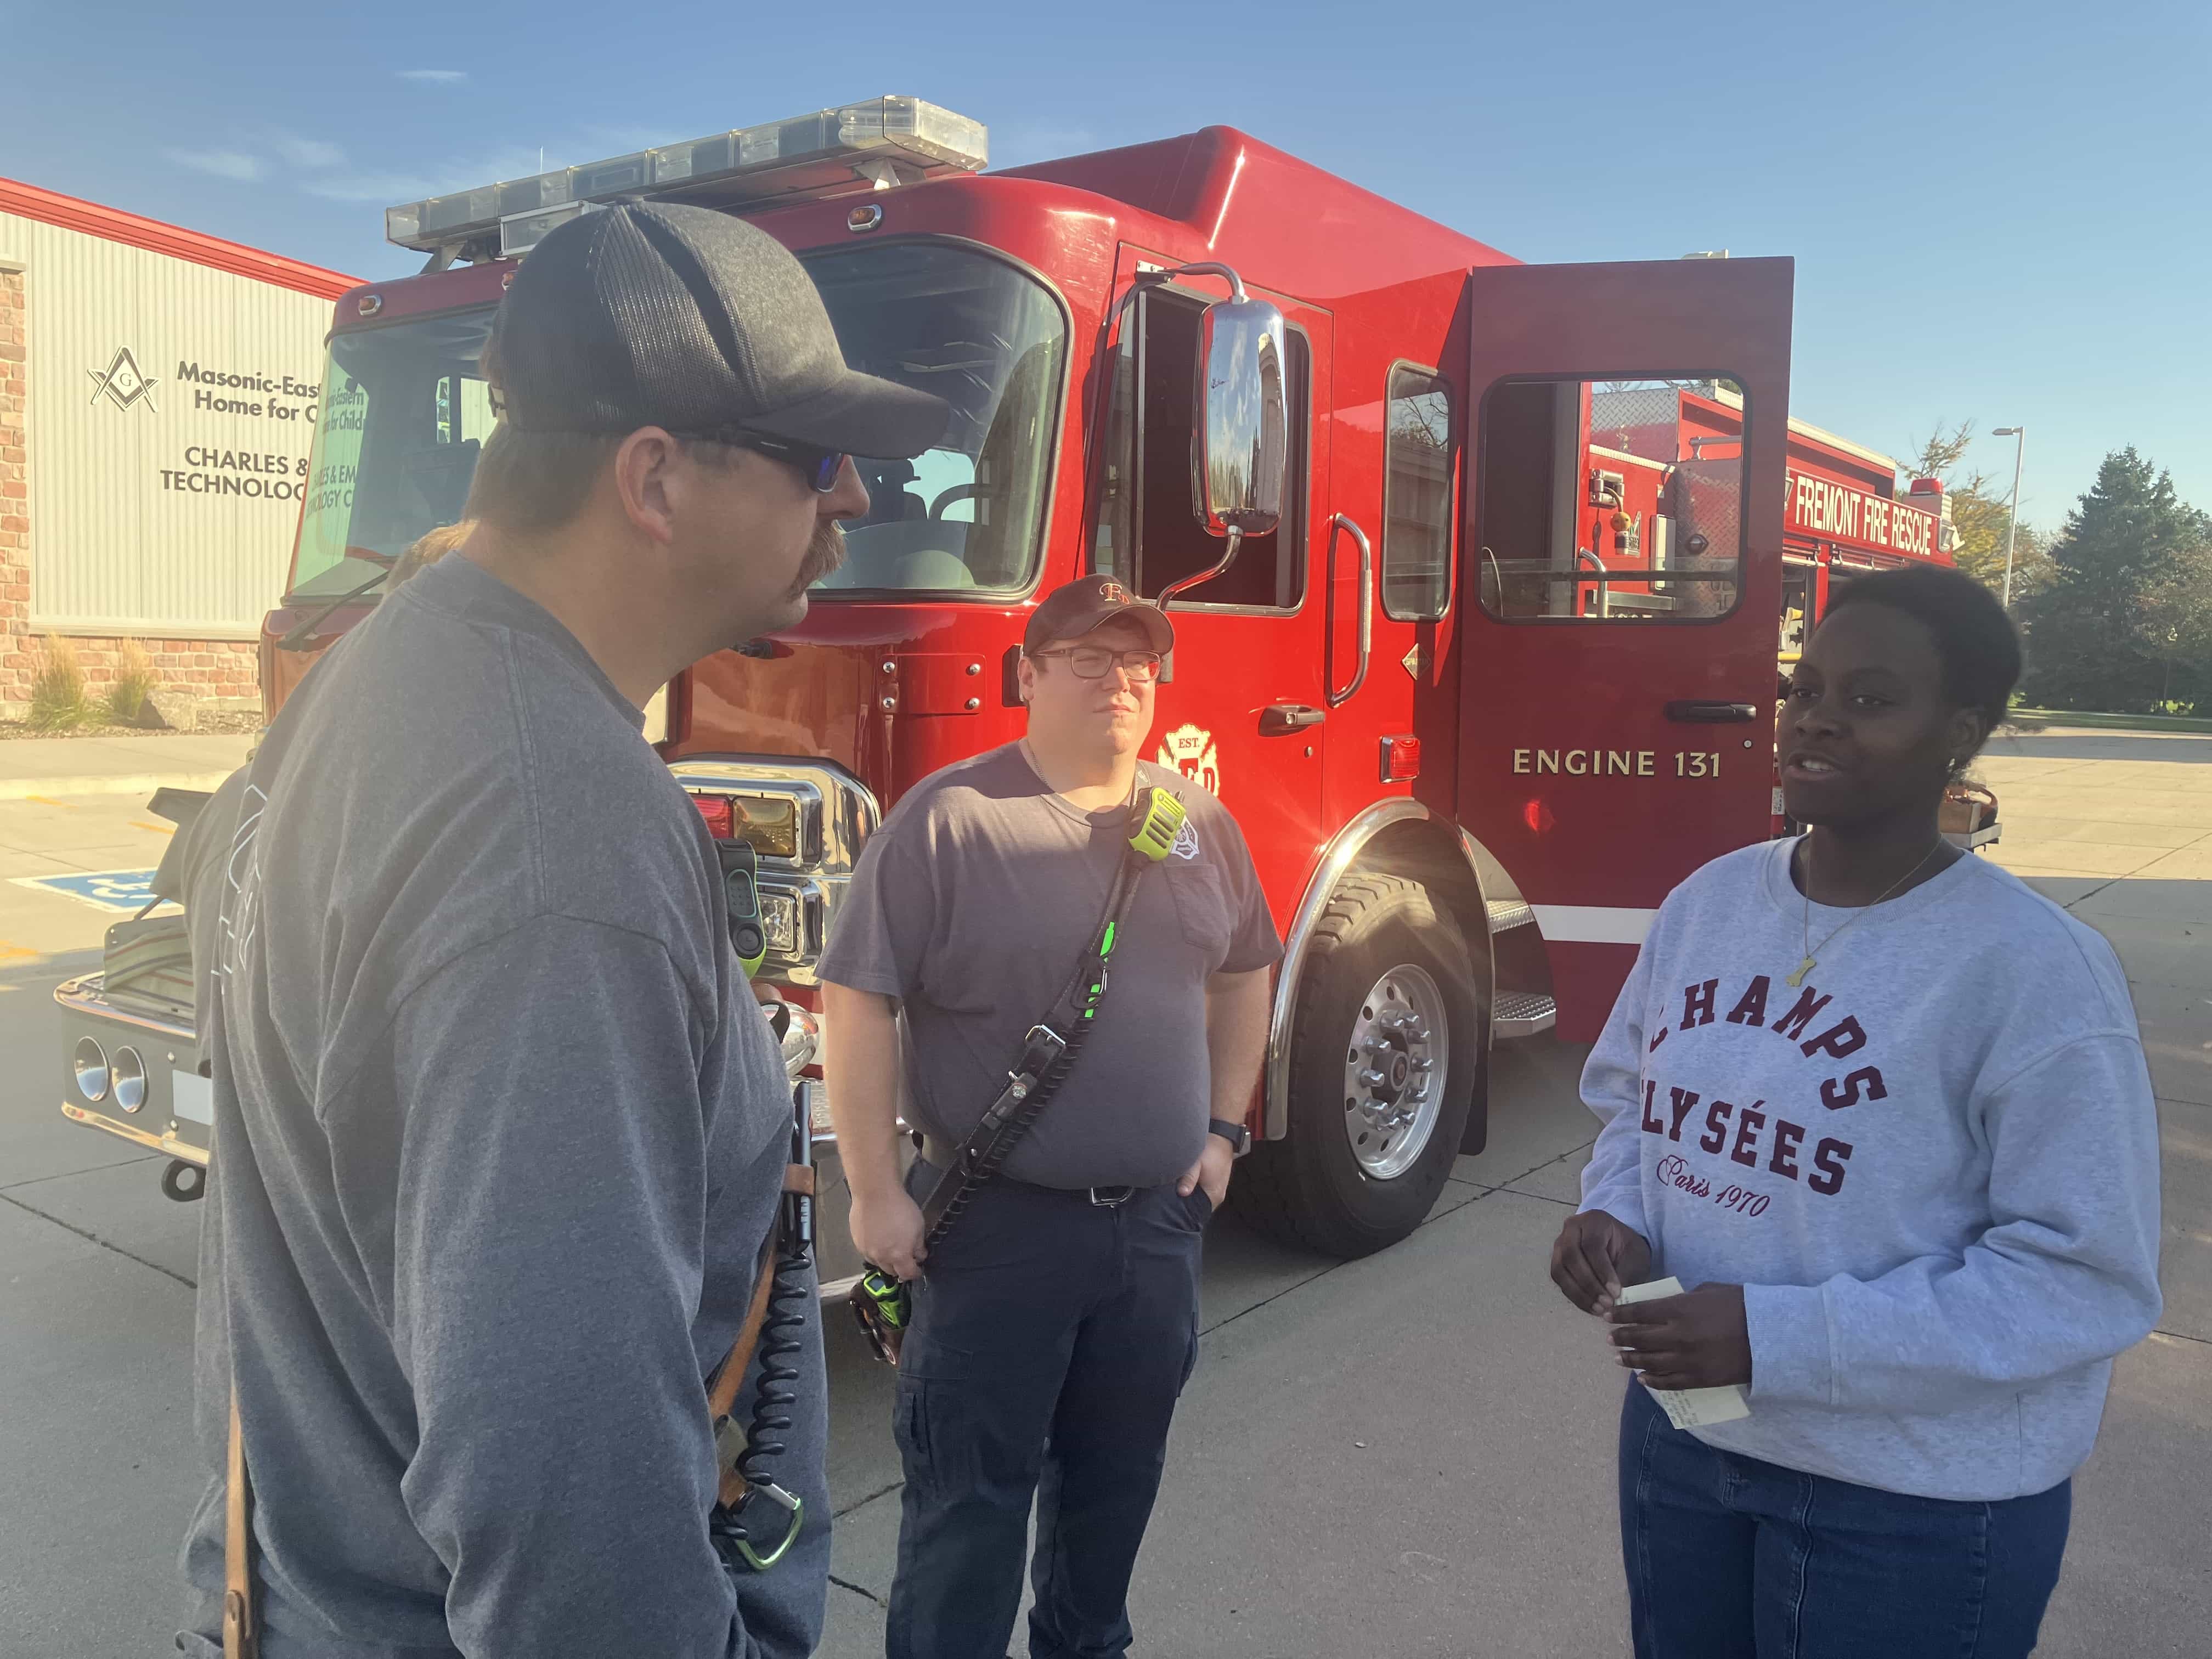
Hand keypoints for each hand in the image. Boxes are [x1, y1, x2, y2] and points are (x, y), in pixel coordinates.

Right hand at [849, 1186, 927, 1282]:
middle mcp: (881, 1257)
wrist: (875, 1193)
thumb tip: (919, 1255)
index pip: (908, 1274)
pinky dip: (875, 1250)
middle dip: (900, 1267)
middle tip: (905, 1257)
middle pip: (892, 1271)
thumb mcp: (918, 1226)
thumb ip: (919, 1246)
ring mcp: (867, 1250)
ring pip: (878, 1263)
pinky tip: (879, 1238)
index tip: (917, 1269)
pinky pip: (868, 1252)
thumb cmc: (899, 1206)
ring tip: (891, 1246)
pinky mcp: (857, 1242)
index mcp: (899, 1255)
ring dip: (886, 1259)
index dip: (915, 1273)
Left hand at [1177, 1135, 1236, 1207]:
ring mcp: (1217, 1191)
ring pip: (1199, 1199)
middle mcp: (1217, 1196)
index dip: (1182, 1209)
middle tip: (1169, 1197)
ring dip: (1189, 1196)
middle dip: (1184, 1202)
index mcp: (1214, 1195)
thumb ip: (1189, 1177)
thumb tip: (1182, 1193)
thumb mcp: (1197, 1162)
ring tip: (1176, 1190)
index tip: (1170, 1205)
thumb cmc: (1211, 1149)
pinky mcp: (1215, 1185)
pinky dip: (1194, 1190)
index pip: (1196, 1212)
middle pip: (1197, 1206)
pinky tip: (1185, 1184)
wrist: (1222, 1137)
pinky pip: (1202, 1193)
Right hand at [1549, 1210, 1652, 1314]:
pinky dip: (1575, 1296)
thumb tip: (1613, 1300)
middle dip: (1589, 1284)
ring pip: (1560, 1269)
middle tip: (1606, 1303)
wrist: (1620, 1247)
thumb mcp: (1634, 1257)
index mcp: (1594, 1220)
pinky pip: (1560, 1279)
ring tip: (1598, 1309)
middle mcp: (1571, 1228)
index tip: (1616, 1292)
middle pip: (1571, 1256)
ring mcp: (1560, 1244)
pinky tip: (1591, 1308)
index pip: (1592, 1244)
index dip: (1602, 1270)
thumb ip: (1623, 1274)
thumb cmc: (1629, 1250)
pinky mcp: (1557, 1260)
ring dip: (1579, 1293)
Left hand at [1608, 1283, 1750, 1390]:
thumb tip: (1665, 1306)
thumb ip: (1682, 1299)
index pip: (1638, 1312)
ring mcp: (1686, 1359)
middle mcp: (1676, 1335)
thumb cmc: (1741, 1306)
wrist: (1770, 1336)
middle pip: (1639, 1337)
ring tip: (1618, 1358)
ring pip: (1649, 1362)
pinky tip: (1641, 1379)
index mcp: (1678, 1309)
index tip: (1607, 1315)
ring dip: (1630, 1360)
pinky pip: (1669, 1382)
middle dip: (1621, 1337)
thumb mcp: (1709, 1291)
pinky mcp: (1699, 1379)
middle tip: (1610, 1338)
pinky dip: (1652, 1381)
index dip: (1619, 1314)